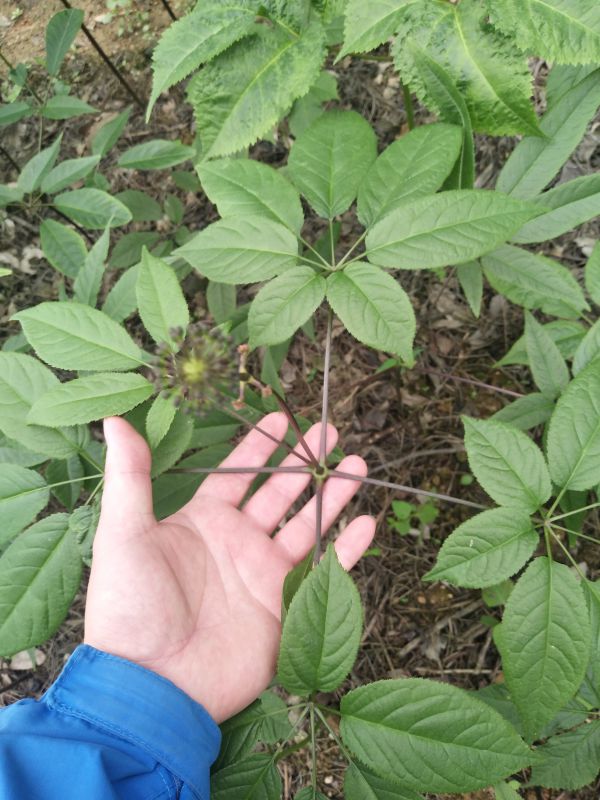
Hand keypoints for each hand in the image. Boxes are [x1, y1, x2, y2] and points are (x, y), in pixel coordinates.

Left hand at [84, 413, 374, 721]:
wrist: (153, 686)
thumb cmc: (130, 609)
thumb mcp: (123, 535)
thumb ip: (130, 477)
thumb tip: (116, 421)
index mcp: (202, 522)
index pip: (237, 473)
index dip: (259, 446)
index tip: (283, 417)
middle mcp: (237, 543)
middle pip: (280, 493)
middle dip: (305, 463)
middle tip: (331, 431)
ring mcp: (264, 575)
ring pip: (307, 524)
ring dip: (332, 495)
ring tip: (357, 465)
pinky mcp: (285, 608)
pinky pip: (324, 570)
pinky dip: (347, 549)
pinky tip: (366, 523)